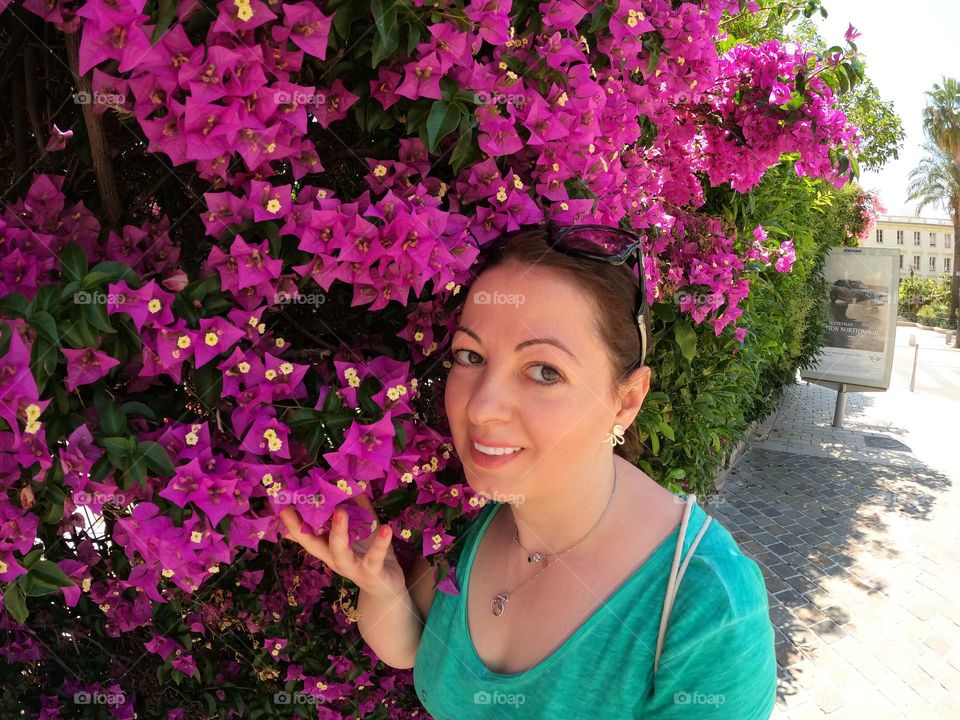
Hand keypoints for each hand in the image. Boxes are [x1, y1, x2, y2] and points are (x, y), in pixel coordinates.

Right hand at [279, 494, 407, 601]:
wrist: (388, 587)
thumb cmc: (370, 554)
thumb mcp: (360, 530)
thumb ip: (353, 509)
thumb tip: (343, 484)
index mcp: (329, 549)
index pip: (306, 536)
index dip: (292, 523)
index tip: (279, 506)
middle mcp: (335, 559)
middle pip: (315, 546)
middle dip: (303, 528)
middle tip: (291, 508)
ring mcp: (352, 568)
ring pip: (341, 553)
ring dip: (338, 532)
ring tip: (341, 512)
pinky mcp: (372, 573)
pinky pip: (375, 558)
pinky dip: (380, 543)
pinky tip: (385, 528)